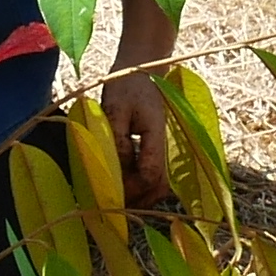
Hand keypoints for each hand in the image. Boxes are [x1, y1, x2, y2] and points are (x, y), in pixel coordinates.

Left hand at [103, 65, 176, 209]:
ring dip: (142, 196)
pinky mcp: (160, 147)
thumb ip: (117, 139)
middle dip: (137, 200)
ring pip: (160, 183)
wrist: (142, 69)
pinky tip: (125, 186)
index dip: (131, 189)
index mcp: (157, 134)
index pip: (149, 174)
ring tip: (118, 200)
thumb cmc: (126, 86)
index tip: (109, 194)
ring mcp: (165, 147)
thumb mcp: (115, 108)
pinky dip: (143, 186)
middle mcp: (166, 145)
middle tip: (112, 206)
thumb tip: (116, 168)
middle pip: (159, 186)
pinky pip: (156, 174)